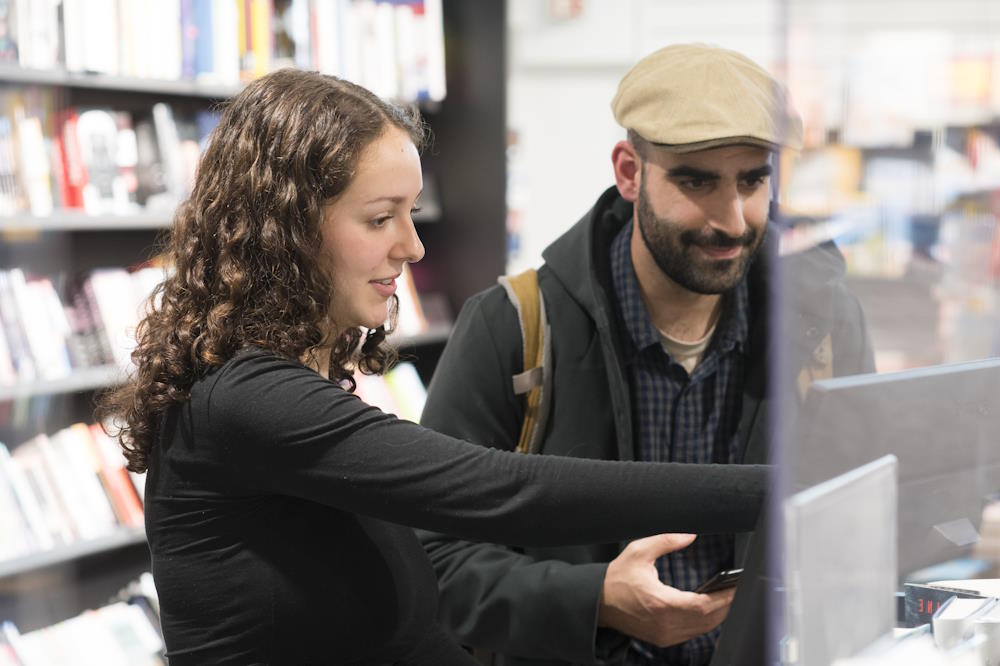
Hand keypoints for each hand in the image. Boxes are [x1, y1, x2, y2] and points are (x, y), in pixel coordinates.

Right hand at [597, 534, 735, 647]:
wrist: (598, 602)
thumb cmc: (617, 578)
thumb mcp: (639, 551)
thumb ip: (666, 541)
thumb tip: (690, 535)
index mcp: (660, 603)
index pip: (703, 605)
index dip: (723, 596)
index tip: (735, 585)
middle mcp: (664, 624)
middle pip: (708, 619)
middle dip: (726, 604)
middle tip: (736, 589)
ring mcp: (664, 635)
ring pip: (702, 629)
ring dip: (718, 614)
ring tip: (728, 597)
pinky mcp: (663, 639)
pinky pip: (692, 633)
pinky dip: (705, 622)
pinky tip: (710, 609)